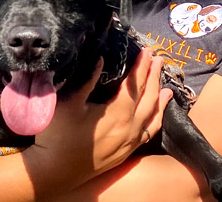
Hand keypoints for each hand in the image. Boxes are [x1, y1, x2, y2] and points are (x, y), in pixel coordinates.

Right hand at [27, 49, 171, 189]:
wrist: (54, 172)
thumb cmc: (57, 135)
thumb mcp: (69, 103)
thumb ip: (88, 80)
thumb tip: (100, 59)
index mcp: (118, 114)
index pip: (136, 85)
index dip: (142, 66)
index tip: (147, 51)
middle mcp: (130, 128)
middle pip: (149, 98)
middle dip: (154, 77)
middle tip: (159, 59)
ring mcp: (130, 142)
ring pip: (153, 117)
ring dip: (160, 100)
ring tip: (167, 88)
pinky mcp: (126, 153)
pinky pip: (148, 133)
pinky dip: (156, 120)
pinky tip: (156, 116)